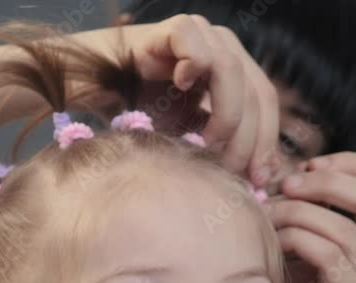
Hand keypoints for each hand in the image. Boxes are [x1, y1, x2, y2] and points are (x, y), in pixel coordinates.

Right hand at [85, 15, 279, 183]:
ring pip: (235, 74)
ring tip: (207, 144)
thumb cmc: (135, 112)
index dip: (267, 142)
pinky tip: (182, 94)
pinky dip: (196, 75)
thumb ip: (220, 146)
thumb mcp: (187, 133)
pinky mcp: (176, 29)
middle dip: (252, 139)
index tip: (259, 181)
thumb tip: (259, 180)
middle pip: (259, 92)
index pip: (265, 103)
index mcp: (233, 68)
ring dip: (227, 117)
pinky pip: (200, 53)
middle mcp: (223, 45)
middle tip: (234, 173)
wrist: (88, 87)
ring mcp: (202, 32)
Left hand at [264, 152, 355, 282]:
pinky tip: (276, 243)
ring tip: (268, 218)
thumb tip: (279, 172)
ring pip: (341, 225)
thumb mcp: (306, 254)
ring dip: (296, 213)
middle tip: (286, 187)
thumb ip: (307, 217)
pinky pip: (329, 254)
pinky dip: (297, 239)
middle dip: (324, 181)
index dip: (345, 165)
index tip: (306, 169)